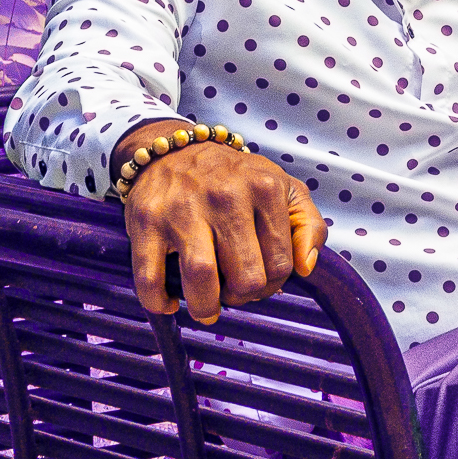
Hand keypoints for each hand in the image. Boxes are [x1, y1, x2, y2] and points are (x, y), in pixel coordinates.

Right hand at [118, 120, 328, 324]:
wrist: (177, 150)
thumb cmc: (237, 179)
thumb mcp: (286, 188)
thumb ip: (309, 225)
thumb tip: (305, 268)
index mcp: (265, 189)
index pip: (281, 263)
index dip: (274, 283)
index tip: (261, 279)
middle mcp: (226, 196)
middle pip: (246, 277)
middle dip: (243, 297)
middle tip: (235, 292)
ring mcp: (184, 209)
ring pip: (202, 279)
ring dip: (206, 307)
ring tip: (207, 307)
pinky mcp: (148, 222)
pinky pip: (150, 278)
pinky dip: (158, 300)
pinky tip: (168, 301)